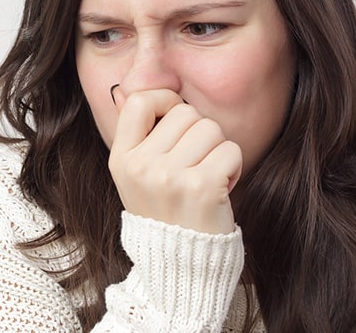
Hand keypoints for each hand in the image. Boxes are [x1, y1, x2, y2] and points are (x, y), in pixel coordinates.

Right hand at [108, 89, 241, 234]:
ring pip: (211, 128)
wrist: (181, 267)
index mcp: (121, 160)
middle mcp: (142, 167)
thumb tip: (123, 90)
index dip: (165, 102)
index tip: (176, 123)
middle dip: (199, 134)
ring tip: (207, 178)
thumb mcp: (135, 177)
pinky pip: (231, 150)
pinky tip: (220, 189)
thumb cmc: (165, 213)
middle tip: (195, 165)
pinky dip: (233, 167)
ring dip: (218, 151)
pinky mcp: (202, 188)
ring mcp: (170, 178)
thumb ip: (135, 135)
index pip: (140, 100)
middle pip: (186, 114)